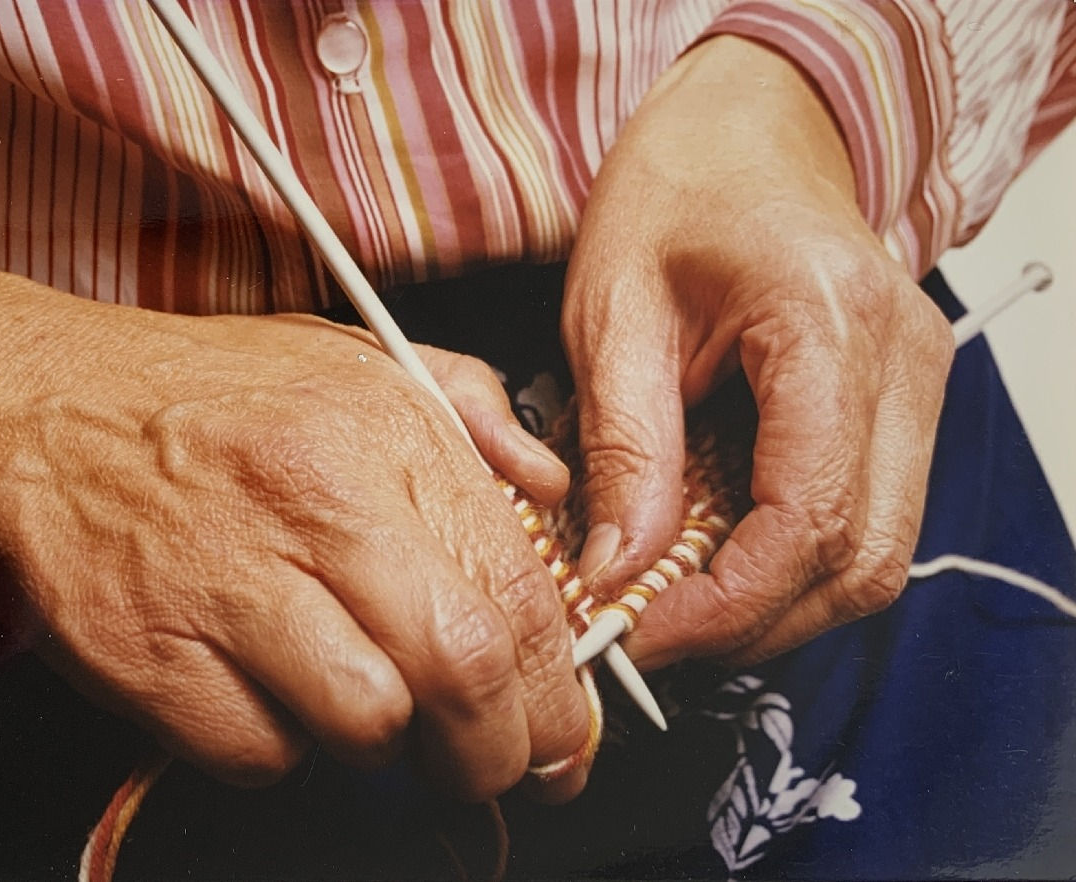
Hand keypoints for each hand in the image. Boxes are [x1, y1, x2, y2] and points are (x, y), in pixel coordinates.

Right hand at [0, 273, 589, 801]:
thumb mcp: (356, 361)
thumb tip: (554, 492)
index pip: (521, 590)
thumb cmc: (208, 395)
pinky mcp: (149, 651)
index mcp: (382, 434)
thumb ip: (474, 415)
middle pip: (461, 669)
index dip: (561, 689)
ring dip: (385, 745)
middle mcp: (313, 504)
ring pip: (368, 723)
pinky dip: (278, 748)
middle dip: (498, 749)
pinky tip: (264, 693)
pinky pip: (258, 752)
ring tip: (365, 712)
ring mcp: (226, 580)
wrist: (41, 408)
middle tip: (494, 766)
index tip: (564, 733)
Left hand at [563, 36, 953, 666]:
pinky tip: (717, 549)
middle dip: (752, 621)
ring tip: (675, 596)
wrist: (744, 130)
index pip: (811, 518)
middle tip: (651, 632)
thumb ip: (626, 450)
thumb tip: (622, 571)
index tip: (640, 634)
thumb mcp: (613, 314)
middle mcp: (904, 361)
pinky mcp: (900, 400)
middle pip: (864, 558)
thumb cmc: (674, 195)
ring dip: (774, 600)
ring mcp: (918, 383)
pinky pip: (864, 514)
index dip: (727, 604)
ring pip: (876, 552)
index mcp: (829, 326)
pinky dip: (791, 557)